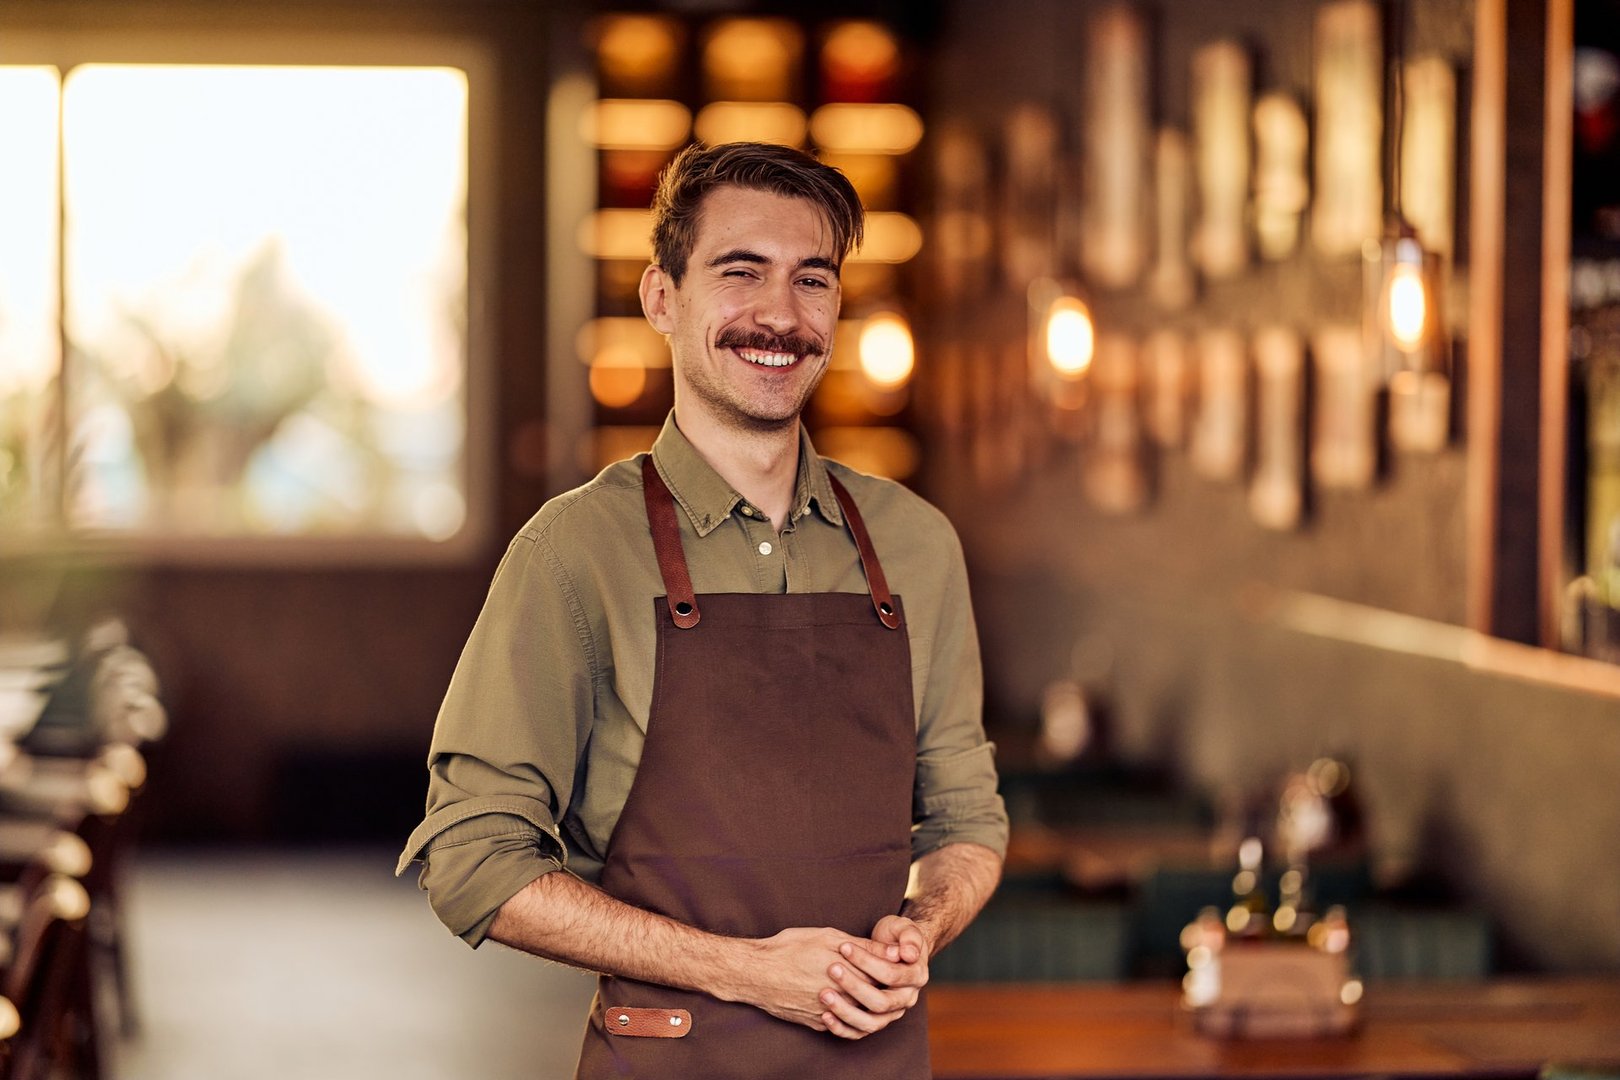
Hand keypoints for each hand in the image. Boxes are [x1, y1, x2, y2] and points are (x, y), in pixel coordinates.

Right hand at [725, 927, 881, 1034]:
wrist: (755, 973)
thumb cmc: (790, 948)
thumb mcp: (828, 937)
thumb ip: (865, 946)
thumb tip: (897, 952)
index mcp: (850, 974)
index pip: (885, 976)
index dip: (890, 966)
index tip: (890, 958)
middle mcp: (843, 999)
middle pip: (876, 997)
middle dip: (880, 984)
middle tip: (876, 972)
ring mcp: (830, 1014)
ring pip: (861, 1013)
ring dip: (864, 1000)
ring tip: (857, 983)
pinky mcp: (818, 1024)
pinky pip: (841, 1023)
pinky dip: (846, 1011)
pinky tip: (842, 996)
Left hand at [819, 915, 930, 1038]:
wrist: (892, 949)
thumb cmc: (896, 935)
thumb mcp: (903, 928)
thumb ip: (909, 937)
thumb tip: (909, 954)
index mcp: (916, 977)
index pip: (892, 975)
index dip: (867, 961)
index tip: (844, 947)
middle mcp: (906, 999)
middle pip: (881, 1002)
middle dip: (854, 986)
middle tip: (832, 969)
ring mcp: (891, 1014)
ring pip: (871, 1023)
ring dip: (845, 1011)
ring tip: (824, 994)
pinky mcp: (875, 1021)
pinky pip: (859, 1033)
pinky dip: (841, 1028)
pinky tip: (825, 1015)